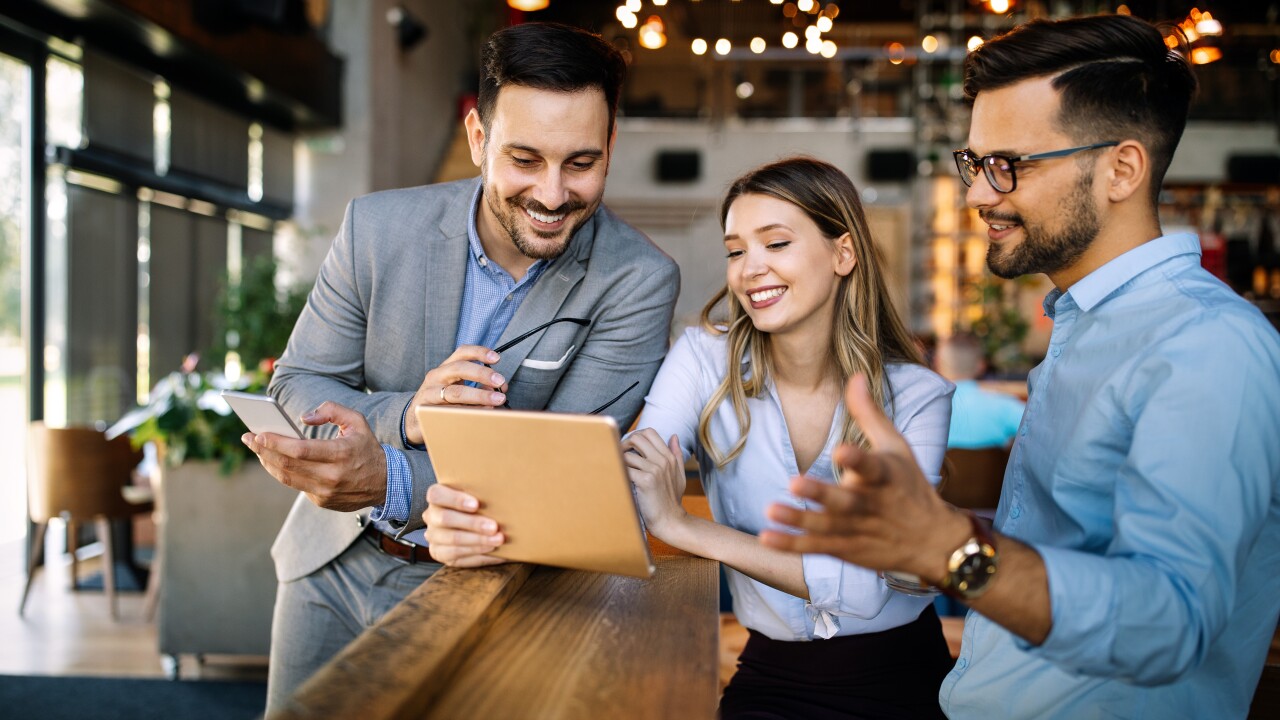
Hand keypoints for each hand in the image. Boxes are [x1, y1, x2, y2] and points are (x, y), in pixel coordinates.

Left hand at [242, 401, 387, 511]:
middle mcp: (332, 476)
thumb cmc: (367, 448)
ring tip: (257, 449)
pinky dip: (282, 472)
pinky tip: (274, 461)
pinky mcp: (321, 501)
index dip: (275, 442)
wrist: (385, 483)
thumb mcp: (357, 422)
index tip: (258, 434)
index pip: (300, 450)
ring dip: (267, 462)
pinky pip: (296, 485)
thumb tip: (303, 417)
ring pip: (286, 478)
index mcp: (341, 454)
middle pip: (287, 464)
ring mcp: (325, 492)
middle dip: (263, 450)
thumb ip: (332, 410)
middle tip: (248, 438)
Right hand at [404, 345, 509, 444]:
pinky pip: (450, 411)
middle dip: (482, 374)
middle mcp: (436, 376)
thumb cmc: (440, 402)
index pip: (462, 353)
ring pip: (455, 392)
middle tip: (500, 381)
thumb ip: (479, 387)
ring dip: (479, 396)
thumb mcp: (459, 389)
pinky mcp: (427, 411)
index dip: (479, 352)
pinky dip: (468, 412)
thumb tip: (500, 388)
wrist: (413, 420)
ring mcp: (429, 393)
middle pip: (459, 368)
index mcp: (446, 368)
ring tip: (497, 400)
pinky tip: (482, 414)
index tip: (496, 358)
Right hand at [422, 483, 506, 567]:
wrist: (470, 525)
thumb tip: (502, 492)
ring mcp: (434, 537)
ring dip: (479, 541)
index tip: (476, 505)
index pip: (436, 495)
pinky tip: (495, 552)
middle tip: (494, 527)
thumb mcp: (476, 495)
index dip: (455, 499)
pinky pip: (458, 556)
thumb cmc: (477, 505)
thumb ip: (481, 493)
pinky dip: (479, 554)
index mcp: (436, 497)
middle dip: (472, 524)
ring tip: (498, 540)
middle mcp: (431, 516)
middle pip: (445, 519)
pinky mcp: (440, 554)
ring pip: (453, 540)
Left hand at [621, 429, 688, 537]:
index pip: (650, 432)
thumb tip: (675, 436)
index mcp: (669, 457)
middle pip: (638, 437)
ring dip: (621, 462)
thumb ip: (676, 455)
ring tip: (622, 472)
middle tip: (621, 456)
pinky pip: (625, 469)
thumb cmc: (671, 500)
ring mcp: (655, 470)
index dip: (636, 436)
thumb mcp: (679, 475)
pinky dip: (620, 473)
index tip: (630, 448)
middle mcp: (662, 460)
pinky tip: (622, 481)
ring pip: (628, 454)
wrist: (670, 520)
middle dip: (625, 444)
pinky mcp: (646, 481)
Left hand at [759, 374, 969, 584]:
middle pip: (845, 501)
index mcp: (885, 476)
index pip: (872, 467)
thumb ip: (869, 413)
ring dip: (798, 520)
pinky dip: (792, 545)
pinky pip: (816, 548)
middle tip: (794, 482)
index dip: (857, 459)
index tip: (841, 450)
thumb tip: (855, 375)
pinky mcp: (846, 548)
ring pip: (826, 526)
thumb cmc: (909, 485)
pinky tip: (767, 537)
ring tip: (771, 510)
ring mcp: (857, 529)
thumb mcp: (896, 446)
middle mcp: (871, 505)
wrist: (932, 542)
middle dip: (821, 494)